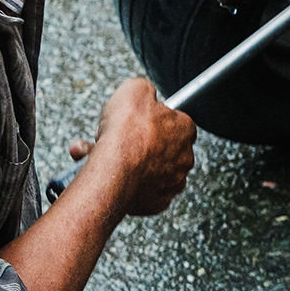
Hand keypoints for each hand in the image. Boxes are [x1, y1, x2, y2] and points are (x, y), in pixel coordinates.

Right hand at [84, 78, 196, 216]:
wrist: (114, 170)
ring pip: (150, 170)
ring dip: (131, 163)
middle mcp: (185, 158)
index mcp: (185, 130)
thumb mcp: (134, 89)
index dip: (153, 119)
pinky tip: (111, 174)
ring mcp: (172, 182)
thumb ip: (145, 89)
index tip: (138, 120)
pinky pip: (144, 191)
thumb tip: (145, 92)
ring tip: (104, 156)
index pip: (176, 121)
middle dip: (141, 143)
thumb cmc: (125, 131)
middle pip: (162, 147)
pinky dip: (128, 184)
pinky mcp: (158, 202)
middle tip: (118, 139)